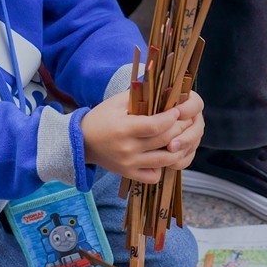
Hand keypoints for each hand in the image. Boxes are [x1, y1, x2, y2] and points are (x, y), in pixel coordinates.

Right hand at [81, 90, 203, 182]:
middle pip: (164, 140)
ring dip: (177, 149)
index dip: (171, 118)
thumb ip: (139, 95)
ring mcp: (129, 164)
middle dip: (179, 129)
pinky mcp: (129, 174)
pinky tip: (160, 156)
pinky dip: (161, 168)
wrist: (82, 142)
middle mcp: (128, 149)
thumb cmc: (101, 118)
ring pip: (165, 160)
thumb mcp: (116, 102)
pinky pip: (153, 176)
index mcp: (124, 129)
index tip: (176, 111)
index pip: (156, 125)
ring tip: (178, 138)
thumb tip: (164, 89)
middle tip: (184, 121)